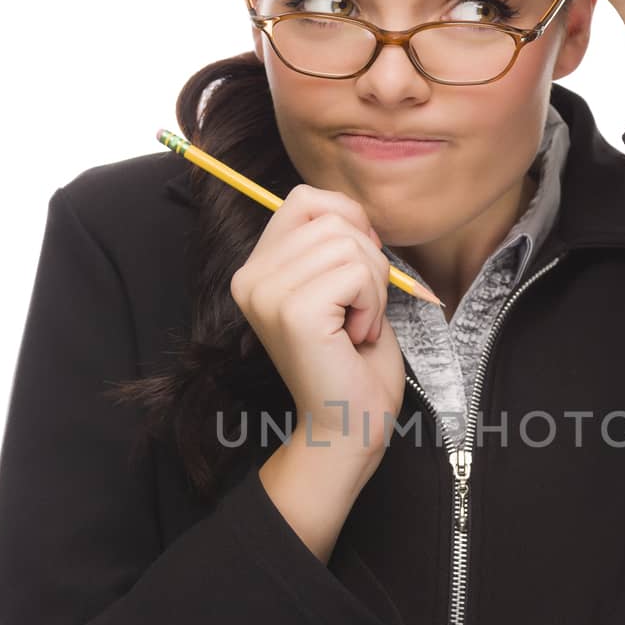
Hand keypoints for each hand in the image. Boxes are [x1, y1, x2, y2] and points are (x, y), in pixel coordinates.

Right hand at [231, 185, 405, 456]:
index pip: (304, 199)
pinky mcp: (294, 311)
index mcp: (256, 270)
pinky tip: (356, 336)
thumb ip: (333, 244)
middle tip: (360, 309)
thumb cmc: (352, 362)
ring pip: (348, 243)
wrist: (348, 424)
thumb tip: (354, 211)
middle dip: (368, 259)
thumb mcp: (339, 287)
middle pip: (332, 217)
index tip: (360, 266)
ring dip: (373, 286)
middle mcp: (250, 278)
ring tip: (356, 325)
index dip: (348, 220)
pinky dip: (372, 304)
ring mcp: (268, 294)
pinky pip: (356, 273)